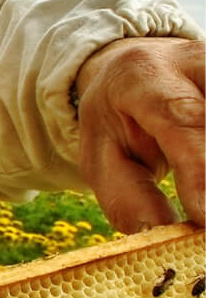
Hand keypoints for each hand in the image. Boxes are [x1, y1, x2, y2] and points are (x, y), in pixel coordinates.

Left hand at [74, 36, 204, 233]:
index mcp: (144, 76)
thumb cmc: (119, 120)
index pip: (181, 118)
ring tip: (203, 211)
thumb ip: (127, 196)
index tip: (205, 217)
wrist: (136, 70)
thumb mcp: (101, 156)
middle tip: (205, 223)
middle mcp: (195, 61)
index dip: (199, 169)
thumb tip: (161, 236)